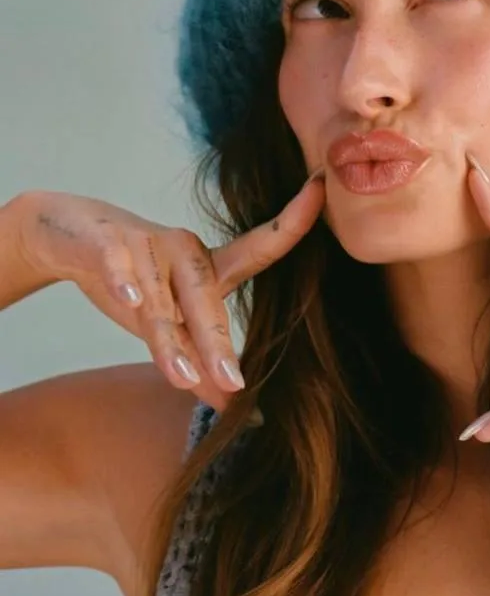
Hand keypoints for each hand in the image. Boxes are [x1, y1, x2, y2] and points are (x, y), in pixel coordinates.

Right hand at [16, 174, 325, 411]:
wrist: (62, 234)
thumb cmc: (134, 279)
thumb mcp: (168, 322)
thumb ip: (200, 359)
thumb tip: (234, 407)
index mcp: (209, 266)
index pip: (258, 248)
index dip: (292, 223)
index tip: (321, 188)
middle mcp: (184, 249)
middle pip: (206, 296)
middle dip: (218, 342)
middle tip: (236, 383)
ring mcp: (144, 243)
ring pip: (159, 294)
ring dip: (169, 336)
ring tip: (183, 377)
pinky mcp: (103, 241)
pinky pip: (116, 260)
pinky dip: (123, 278)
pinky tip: (131, 299)